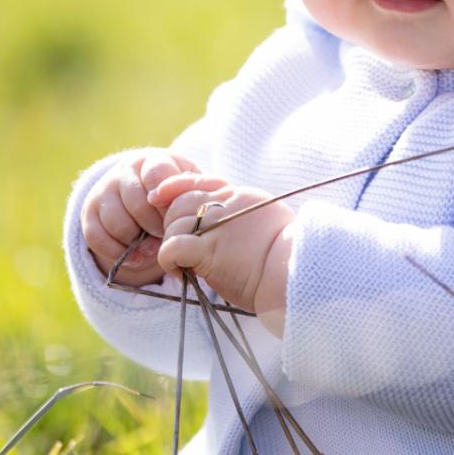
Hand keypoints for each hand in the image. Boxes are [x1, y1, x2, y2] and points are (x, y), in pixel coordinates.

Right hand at [80, 149, 198, 285]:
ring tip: (153, 250)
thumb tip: (191, 208)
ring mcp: (103, 192)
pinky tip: (136, 258)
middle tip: (166, 238)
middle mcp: (123, 172)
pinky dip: (117, 253)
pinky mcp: (88, 214)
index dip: (166, 200)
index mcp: (151, 162)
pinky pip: (97, 238)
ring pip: (117, 223)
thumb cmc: (174, 196)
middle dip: (155, 228)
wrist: (144, 198)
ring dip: (137, 244)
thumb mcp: (186, 189)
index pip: (157, 174)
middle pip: (138, 204)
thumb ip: (192, 194)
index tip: (174, 216)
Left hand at [151, 173, 296, 335]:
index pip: (197, 181)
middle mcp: (226, 206)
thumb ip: (243, 213)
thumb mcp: (268, 218)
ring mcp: (217, 228)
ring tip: (180, 264)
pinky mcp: (209, 252)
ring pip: (174, 224)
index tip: (160, 197)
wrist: (293, 273)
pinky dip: (168, 258)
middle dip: (171, 222)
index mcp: (239, 196)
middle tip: (180, 245)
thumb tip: (231, 220)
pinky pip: (174, 246)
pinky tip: (178, 271)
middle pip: (180, 202)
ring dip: (171, 243)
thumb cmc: (287, 254)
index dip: (174, 187)